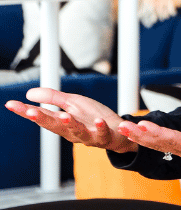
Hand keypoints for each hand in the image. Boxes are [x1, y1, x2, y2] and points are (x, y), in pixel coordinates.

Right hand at [5, 87, 134, 153]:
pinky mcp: (104, 137)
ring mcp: (87, 135)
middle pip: (54, 125)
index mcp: (62, 122)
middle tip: (29, 111)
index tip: (10, 104)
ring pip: (76, 131)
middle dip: (42, 118)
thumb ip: (53, 98)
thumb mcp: (73, 103)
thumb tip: (29, 94)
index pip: (41, 116)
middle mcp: (71, 131)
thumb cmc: (93, 117)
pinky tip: (99, 120)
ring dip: (70, 124)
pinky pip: (102, 133)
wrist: (118, 131)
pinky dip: (100, 128)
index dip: (25, 111)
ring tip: (65, 115)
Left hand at [118, 121, 180, 175]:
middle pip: (162, 143)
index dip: (157, 133)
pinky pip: (169, 142)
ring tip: (127, 129)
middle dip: (141, 135)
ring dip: (144, 136)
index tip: (141, 125)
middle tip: (124, 126)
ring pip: (162, 144)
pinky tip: (144, 133)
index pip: (173, 141)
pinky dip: (154, 137)